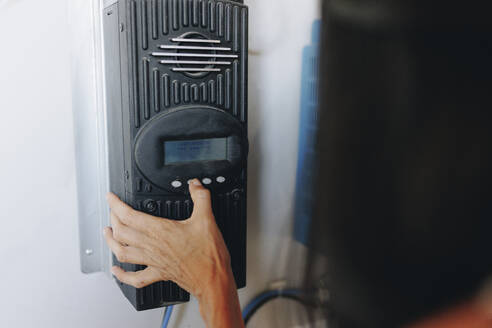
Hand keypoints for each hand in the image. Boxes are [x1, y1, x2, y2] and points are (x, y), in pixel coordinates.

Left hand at [103, 179, 231, 297]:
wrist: (212, 279)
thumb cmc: (208, 255)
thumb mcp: (207, 219)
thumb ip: (201, 198)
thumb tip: (195, 185)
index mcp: (160, 231)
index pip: (129, 215)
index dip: (116, 205)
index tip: (111, 198)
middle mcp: (152, 246)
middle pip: (121, 232)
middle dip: (113, 219)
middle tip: (111, 211)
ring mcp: (153, 261)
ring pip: (123, 252)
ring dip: (111, 242)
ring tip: (107, 233)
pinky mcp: (159, 274)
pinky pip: (135, 278)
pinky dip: (122, 275)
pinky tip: (117, 271)